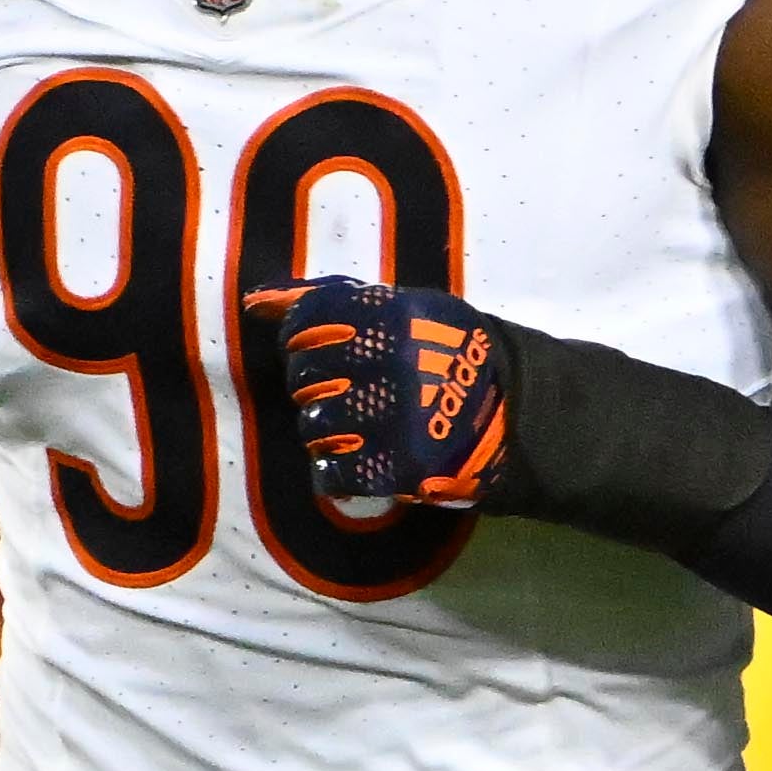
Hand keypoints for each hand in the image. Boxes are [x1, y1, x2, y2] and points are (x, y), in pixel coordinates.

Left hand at [265, 277, 519, 517]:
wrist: (517, 413)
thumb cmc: (448, 350)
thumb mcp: (402, 306)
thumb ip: (328, 297)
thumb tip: (253, 301)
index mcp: (389, 317)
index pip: (304, 325)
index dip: (303, 341)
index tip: (323, 350)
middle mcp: (388, 365)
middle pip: (304, 379)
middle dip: (315, 387)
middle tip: (347, 391)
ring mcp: (393, 419)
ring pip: (314, 428)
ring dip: (328, 430)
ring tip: (359, 426)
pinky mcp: (398, 468)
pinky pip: (330, 473)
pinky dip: (337, 469)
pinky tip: (360, 457)